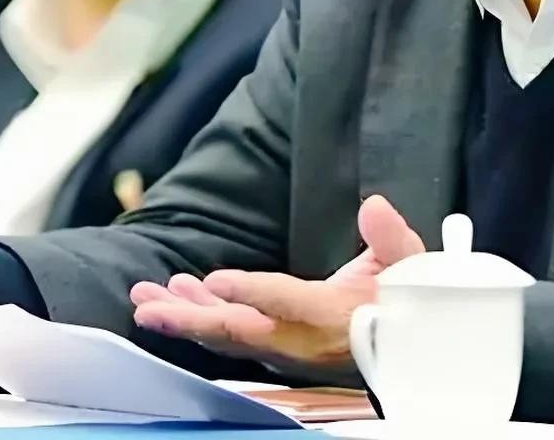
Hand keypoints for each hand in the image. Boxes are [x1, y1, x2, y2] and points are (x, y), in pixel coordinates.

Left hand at [129, 194, 423, 370]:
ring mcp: (284, 347)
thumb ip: (391, 237)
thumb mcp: (408, 266)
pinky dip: (200, 315)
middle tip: (148, 305)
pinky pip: (230, 333)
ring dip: (184, 315)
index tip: (215, 280)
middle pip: (239, 331)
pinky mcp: (275, 345)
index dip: (251, 292)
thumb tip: (374, 206)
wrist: (404, 344)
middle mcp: (301, 339)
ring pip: (227, 335)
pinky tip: (177, 293)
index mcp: (333, 317)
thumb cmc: (402, 301)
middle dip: (190, 318)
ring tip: (145, 298)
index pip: (287, 303)